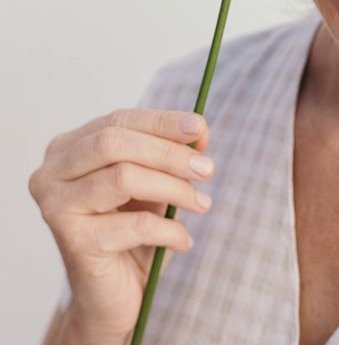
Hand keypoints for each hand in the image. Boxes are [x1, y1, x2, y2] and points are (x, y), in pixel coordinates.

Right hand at [29, 108, 214, 340]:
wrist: (110, 298)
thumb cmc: (131, 231)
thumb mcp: (153, 183)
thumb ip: (169, 153)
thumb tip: (199, 130)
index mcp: (68, 148)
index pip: (119, 120)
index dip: (161, 122)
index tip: (200, 128)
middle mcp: (51, 173)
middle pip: (114, 142)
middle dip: (168, 152)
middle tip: (207, 168)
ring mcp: (56, 207)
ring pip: (123, 177)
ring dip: (173, 188)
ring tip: (202, 203)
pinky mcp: (73, 242)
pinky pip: (134, 225)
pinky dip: (169, 229)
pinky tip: (184, 240)